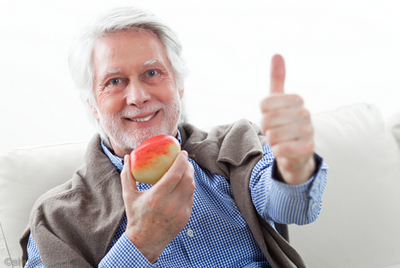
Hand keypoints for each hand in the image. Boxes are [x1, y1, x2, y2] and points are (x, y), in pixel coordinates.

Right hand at [120, 151, 194, 262]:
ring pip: (191, 187)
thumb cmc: (135, 216)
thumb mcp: (128, 195)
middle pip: (187, 179)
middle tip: (184, 159)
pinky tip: (184, 183)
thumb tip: (128, 157)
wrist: (145, 242)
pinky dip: (189, 187)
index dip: (181, 161)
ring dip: (190, 176)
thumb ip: (127, 175)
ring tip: (185, 169)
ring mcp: (180, 212)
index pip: (175, 174)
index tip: (182, 152)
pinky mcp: (186, 217)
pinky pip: (191, 197)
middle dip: (188, 166)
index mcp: (157, 197)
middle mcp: (170, 204)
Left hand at [260, 54, 315, 184]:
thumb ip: (277, 80)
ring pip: (273, 135)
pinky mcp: (308, 149)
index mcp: (297, 100)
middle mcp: (306, 114)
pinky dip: (277, 151)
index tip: (270, 116)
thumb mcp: (278, 102)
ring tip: (280, 140)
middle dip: (266, 128)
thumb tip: (277, 54)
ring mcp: (308, 131)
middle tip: (274, 131)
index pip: (264, 103)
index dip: (262, 113)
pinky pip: (281, 149)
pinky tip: (283, 149)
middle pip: (267, 119)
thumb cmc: (284, 124)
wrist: (296, 152)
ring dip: (271, 141)